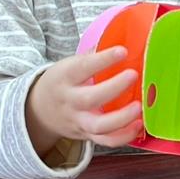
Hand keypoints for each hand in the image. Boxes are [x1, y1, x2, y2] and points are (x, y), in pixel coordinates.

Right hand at [25, 47, 142, 157]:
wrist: (40, 111)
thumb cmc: (61, 82)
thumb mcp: (68, 65)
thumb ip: (92, 56)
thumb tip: (120, 37)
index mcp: (64, 77)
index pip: (82, 67)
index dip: (103, 60)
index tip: (122, 51)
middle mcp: (70, 101)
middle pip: (90, 99)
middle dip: (114, 88)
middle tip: (133, 75)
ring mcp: (78, 121)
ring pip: (98, 126)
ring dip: (121, 118)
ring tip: (139, 107)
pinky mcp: (87, 135)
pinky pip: (105, 141)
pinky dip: (123, 136)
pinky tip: (138, 125)